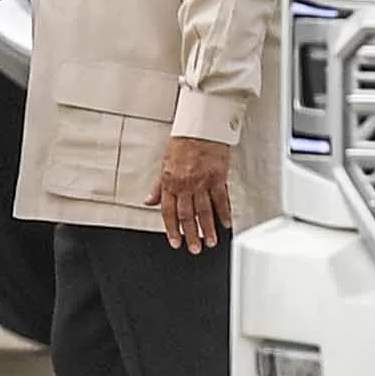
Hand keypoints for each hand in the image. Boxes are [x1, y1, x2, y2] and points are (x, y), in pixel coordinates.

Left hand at [158, 135, 232, 253]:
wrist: (200, 126)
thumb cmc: (183, 141)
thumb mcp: (164, 164)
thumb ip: (158, 186)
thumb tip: (149, 201)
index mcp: (170, 181)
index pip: (169, 212)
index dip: (172, 229)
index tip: (176, 241)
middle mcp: (185, 184)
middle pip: (187, 215)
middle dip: (191, 235)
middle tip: (194, 248)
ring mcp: (202, 182)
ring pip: (203, 211)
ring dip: (207, 229)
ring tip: (210, 242)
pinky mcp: (217, 177)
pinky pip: (221, 199)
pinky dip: (224, 213)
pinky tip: (225, 223)